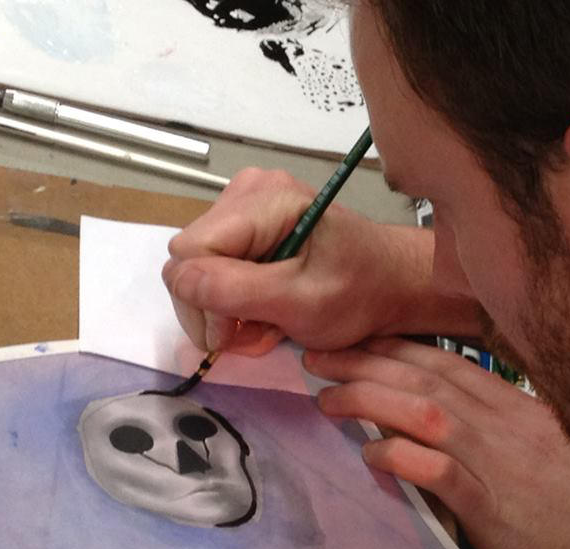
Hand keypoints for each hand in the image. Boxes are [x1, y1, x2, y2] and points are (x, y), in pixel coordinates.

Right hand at [162, 168, 436, 354]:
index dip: (203, 302)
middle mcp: (246, 191)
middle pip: (188, 260)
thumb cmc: (359, 294)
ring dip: (224, 310)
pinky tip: (264, 311)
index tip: (235, 334)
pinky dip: (233, 301)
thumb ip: (239, 291)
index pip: (190, 252)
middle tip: (255, 335)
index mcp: (264, 198)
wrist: (390, 283)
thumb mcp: (302, 302)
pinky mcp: (245, 226)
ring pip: (196, 270)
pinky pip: (213, 269)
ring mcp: (243, 207)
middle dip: (214, 309)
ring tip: (265, 325)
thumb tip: (179, 280)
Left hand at [303, 337, 569, 548]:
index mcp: (508, 403)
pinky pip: (438, 472)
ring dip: (370, 400)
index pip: (441, 361)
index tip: (354, 339)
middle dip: (365, 362)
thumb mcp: (538, 443)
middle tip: (318, 357)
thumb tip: (442, 426)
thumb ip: (491, 428)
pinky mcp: (490, 503)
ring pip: (424, 412)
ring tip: (328, 398)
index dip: (392, 346)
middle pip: (422, 377)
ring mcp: (494, 459)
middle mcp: (497, 420)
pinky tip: (370, 453)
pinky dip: (401, 457)